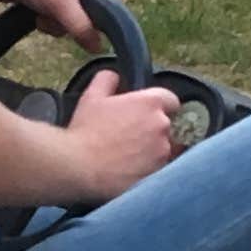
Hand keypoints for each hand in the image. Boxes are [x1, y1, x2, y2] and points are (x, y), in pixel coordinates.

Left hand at [0, 0, 123, 45]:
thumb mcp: (60, 4)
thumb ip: (82, 27)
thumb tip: (98, 47)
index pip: (117, 1)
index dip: (105, 19)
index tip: (85, 29)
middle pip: (99, 10)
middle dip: (76, 21)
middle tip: (56, 18)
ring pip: (82, 15)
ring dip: (62, 22)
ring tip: (43, 15)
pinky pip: (69, 12)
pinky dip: (55, 17)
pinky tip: (39, 13)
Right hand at [59, 67, 179, 198]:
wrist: (79, 167)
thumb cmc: (85, 132)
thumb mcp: (92, 97)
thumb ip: (107, 80)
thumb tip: (114, 76)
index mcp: (150, 103)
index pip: (170, 100)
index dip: (158, 106)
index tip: (145, 113)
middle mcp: (161, 126)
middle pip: (166, 125)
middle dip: (152, 129)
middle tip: (129, 136)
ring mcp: (162, 152)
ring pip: (164, 149)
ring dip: (152, 151)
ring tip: (128, 156)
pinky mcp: (158, 174)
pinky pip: (159, 169)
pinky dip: (149, 169)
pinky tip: (130, 170)